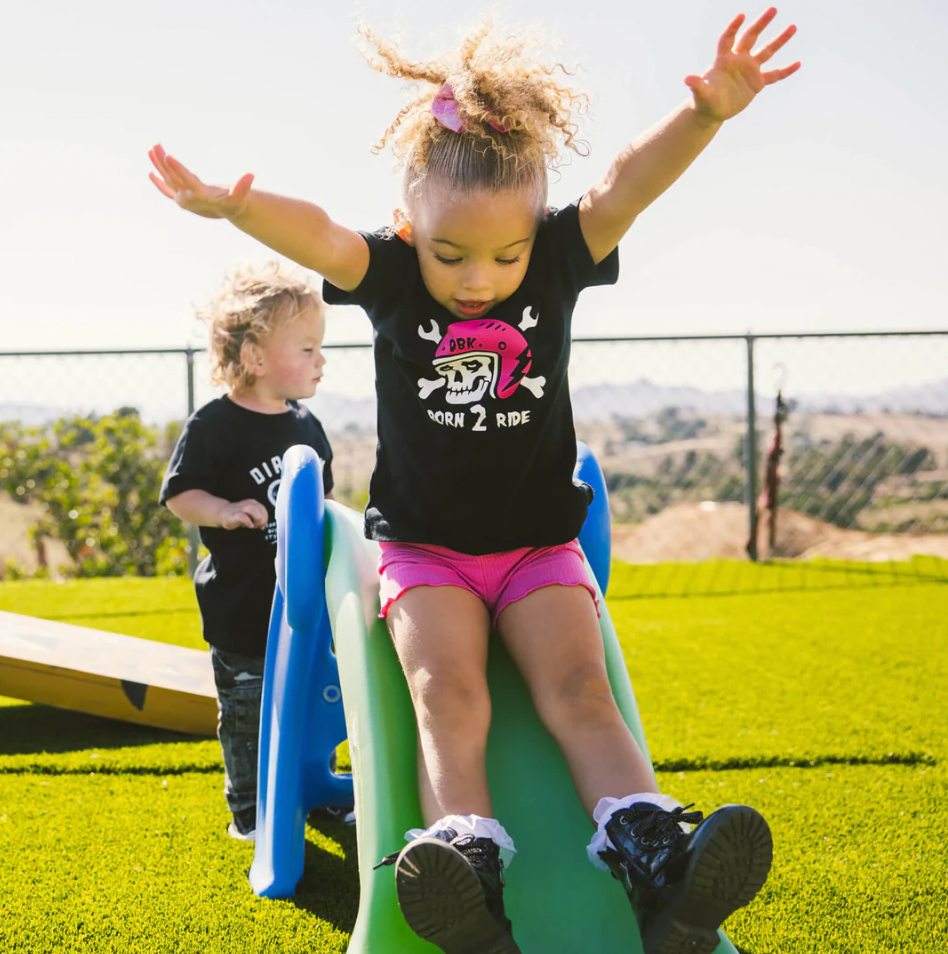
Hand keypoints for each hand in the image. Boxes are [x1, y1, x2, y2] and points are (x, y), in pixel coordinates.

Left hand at [148, 144, 253, 218]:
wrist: (228, 213)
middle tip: (156, 146)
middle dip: (163, 161)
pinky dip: (158, 181)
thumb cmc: (234, 204)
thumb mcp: (240, 197)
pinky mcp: (181, 198)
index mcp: (200, 197)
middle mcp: (188, 198)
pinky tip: (150, 173)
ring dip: (158, 164)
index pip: (186, 180)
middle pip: (172, 178)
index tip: (167, 156)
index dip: (177, 168)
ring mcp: (183, 198)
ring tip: (152, 148)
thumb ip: (243, 187)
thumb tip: (250, 175)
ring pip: (167, 180)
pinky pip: (167, 189)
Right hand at [219, 499, 268, 529]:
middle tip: (258, 525)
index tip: (262, 525)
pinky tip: (249, 525)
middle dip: (262, 519)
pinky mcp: (234, 514)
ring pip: (253, 509)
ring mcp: (240, 508)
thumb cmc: (237, 515)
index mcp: (253, 503)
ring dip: (257, 519)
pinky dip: (248, 521)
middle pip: (260, 508)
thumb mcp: (250, 516)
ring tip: (254, 525)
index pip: (264, 510)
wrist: (222, 513)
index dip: (265, 519)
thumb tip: (264, 525)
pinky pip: (242, 516)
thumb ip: (258, 519)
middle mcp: (248, 504)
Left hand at [686, 8, 799, 122]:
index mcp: (723, 59)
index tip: (740, 16)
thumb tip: (687, 78)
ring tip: (793, 27)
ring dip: (779, 40)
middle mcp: (738, 60)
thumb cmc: (704, 101)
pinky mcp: (757, 83)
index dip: (733, 28)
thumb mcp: (700, 94)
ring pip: (766, 51)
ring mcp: (749, 70)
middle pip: (751, 37)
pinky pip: (774, 75)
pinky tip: (798, 64)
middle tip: (773, 9)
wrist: (713, 110)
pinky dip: (785, 71)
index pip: (728, 39)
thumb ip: (697, 85)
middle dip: (761, 24)